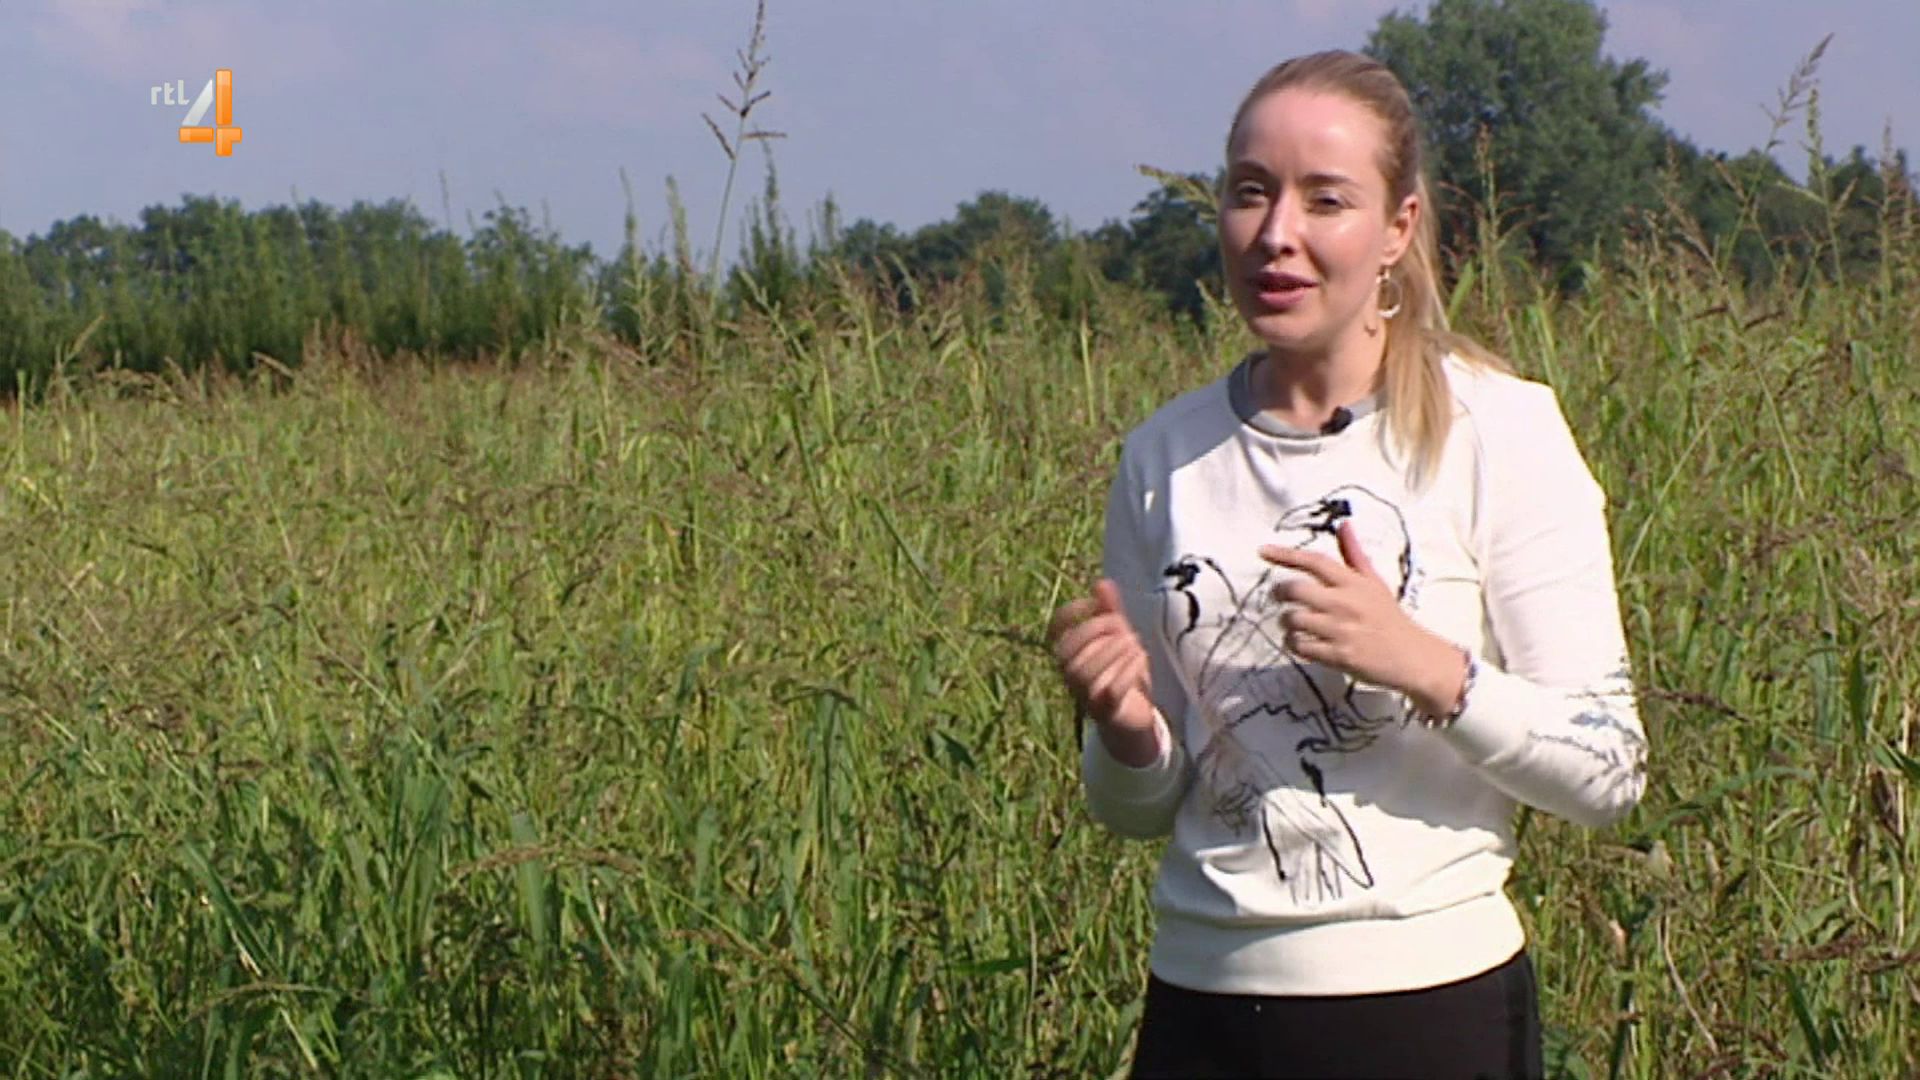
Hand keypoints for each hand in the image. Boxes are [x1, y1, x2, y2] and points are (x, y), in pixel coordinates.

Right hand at [1046, 579, 1160, 763]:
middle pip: (1071, 648)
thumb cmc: (1122, 675)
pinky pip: (1110, 690)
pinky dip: (1128, 671)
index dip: (1071, 612)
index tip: (1095, 603)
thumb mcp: (1119, 640)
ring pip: (1087, 669)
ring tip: (1137, 645)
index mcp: (1069, 655)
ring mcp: (1084, 696)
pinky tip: (1142, 660)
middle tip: (1126, 630)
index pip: (1056, 629)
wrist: (1132, 721)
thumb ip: (1111, 613)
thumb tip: (1102, 582)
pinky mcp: (1105, 712)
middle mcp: (1069, 676)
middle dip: (1101, 631)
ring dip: (1116, 651)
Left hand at [1259, 521, 1464, 716]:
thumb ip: (1354, 554)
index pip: (1315, 561)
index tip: (1263, 551)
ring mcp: (1342, 630)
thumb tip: (1344, 524)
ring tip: (1293, 623)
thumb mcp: (1374, 582)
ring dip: (1286, 622)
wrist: (1412, 656)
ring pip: (1293, 620)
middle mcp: (1346, 603)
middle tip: (1280, 597)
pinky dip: (1293, 644)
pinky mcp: (1339, 656)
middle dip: (1280, 593)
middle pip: (1296, 590)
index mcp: (1354, 583)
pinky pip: (1300, 647)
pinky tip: (1299, 642)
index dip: (1286, 554)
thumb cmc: (1388, 617)